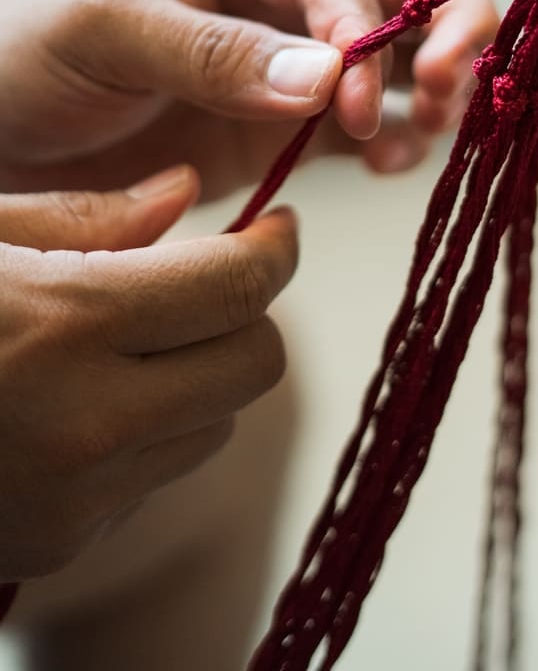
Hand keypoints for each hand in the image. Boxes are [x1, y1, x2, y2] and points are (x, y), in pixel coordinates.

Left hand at [0, 0, 497, 198]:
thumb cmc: (23, 50)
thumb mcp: (102, 29)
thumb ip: (212, 51)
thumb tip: (329, 78)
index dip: (367, 26)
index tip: (359, 97)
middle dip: (447, 29)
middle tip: (442, 90)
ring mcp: (291, 63)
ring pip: (406, 55)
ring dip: (436, 88)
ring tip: (420, 134)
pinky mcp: (287, 127)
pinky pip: (369, 127)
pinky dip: (399, 142)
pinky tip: (390, 165)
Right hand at [0, 166, 295, 579]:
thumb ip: (82, 214)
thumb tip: (183, 191)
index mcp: (65, 322)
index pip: (241, 286)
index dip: (276, 246)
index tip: (277, 224)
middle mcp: (88, 424)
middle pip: (255, 363)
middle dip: (248, 311)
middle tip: (212, 275)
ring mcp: (77, 500)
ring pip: (216, 423)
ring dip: (200, 374)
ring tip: (130, 339)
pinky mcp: (60, 545)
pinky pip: (157, 479)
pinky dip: (150, 433)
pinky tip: (81, 402)